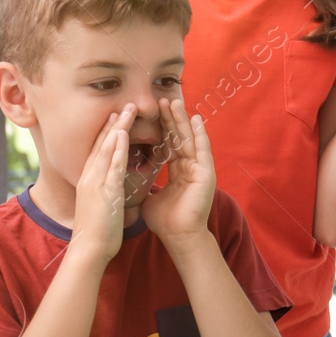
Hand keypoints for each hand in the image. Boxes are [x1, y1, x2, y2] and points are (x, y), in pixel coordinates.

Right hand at [71, 106, 132, 263]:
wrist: (88, 249)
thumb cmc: (97, 232)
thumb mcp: (100, 207)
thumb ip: (106, 195)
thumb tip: (113, 191)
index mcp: (89, 181)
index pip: (98, 152)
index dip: (107, 134)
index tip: (115, 118)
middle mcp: (89, 178)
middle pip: (101, 145)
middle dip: (112, 124)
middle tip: (122, 105)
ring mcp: (95, 183)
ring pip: (106, 150)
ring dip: (116, 128)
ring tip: (125, 110)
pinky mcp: (104, 191)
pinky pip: (111, 166)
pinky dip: (116, 148)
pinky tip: (122, 134)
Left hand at [141, 99, 215, 247]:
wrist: (178, 237)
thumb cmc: (165, 221)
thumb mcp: (149, 197)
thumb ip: (144, 185)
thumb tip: (128, 180)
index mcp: (178, 171)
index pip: (169, 144)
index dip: (161, 128)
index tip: (152, 112)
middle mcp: (190, 167)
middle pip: (179, 137)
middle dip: (171, 118)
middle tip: (163, 99)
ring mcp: (200, 169)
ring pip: (190, 139)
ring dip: (183, 121)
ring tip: (176, 102)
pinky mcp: (207, 174)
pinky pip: (203, 150)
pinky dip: (200, 135)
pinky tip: (196, 120)